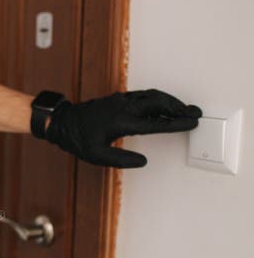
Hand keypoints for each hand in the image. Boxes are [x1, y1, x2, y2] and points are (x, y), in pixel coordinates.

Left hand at [42, 89, 201, 167]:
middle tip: (195, 114)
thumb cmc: (77, 140)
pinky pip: (143, 95)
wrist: (62, 122)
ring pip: (151, 96)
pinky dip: (158, 99)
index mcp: (121, 122)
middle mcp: (123, 108)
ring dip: (170, 101)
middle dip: (179, 107)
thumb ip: (121, 160)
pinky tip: (164, 105)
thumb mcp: (96, 156)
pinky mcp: (118, 98)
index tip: (192, 123)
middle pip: (158, 102)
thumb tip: (143, 162)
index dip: (176, 124)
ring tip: (185, 110)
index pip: (155, 123)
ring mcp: (120, 100)